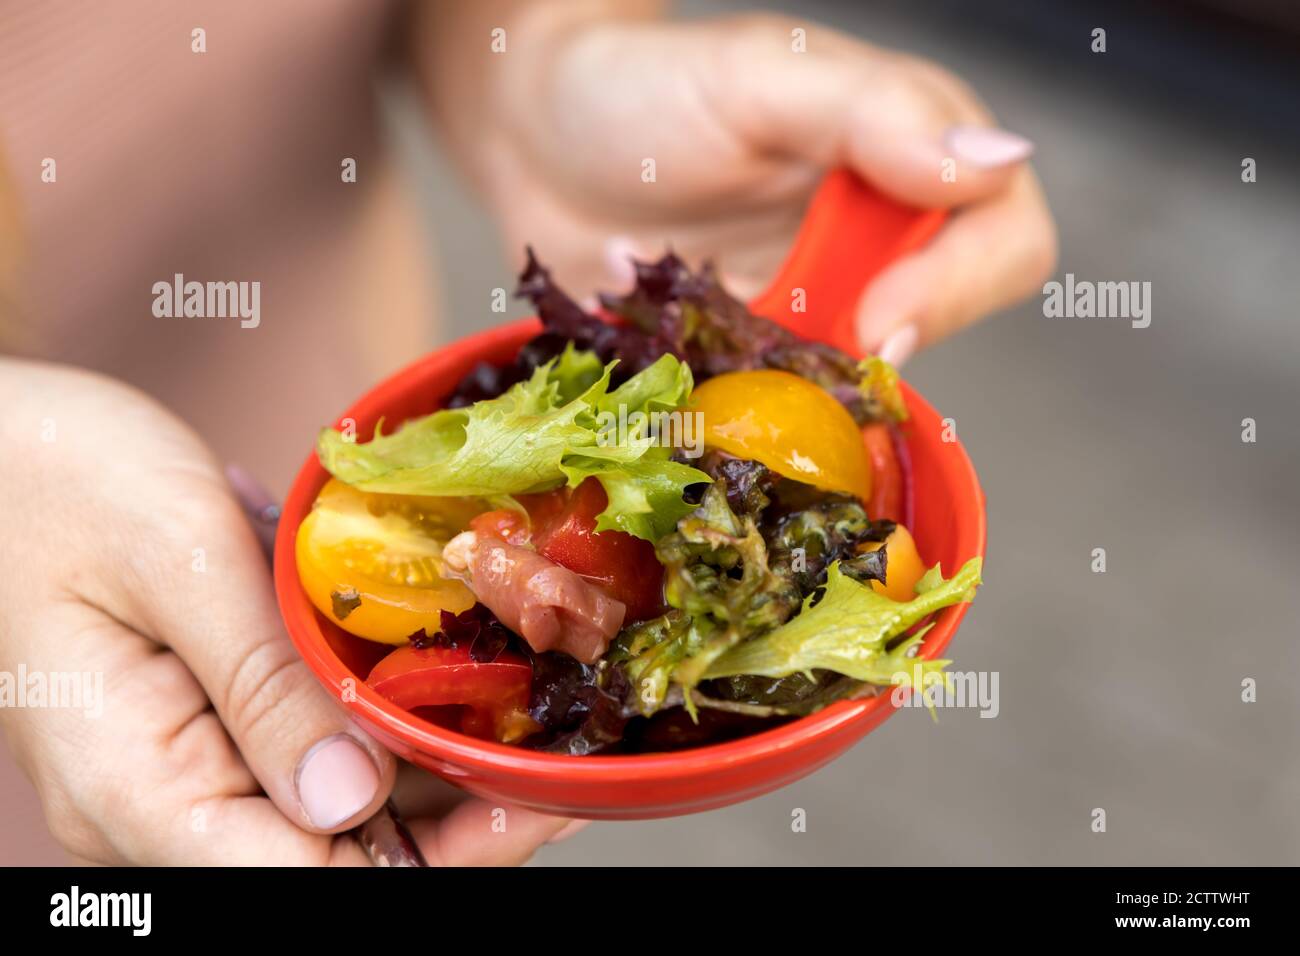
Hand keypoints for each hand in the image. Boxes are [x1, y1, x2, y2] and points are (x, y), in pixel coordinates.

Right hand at [0, 361, 579, 863]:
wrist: (0, 443)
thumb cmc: (58, 478)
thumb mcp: (174, 559)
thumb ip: (263, 684)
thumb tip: (353, 801)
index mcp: (135, 786)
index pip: (298, 880)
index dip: (431, 859)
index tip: (529, 804)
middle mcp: (162, 802)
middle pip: (332, 861)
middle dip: (456, 827)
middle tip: (556, 772)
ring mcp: (188, 766)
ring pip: (334, 816)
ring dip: (436, 782)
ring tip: (534, 734)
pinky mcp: (213, 724)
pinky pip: (315, 756)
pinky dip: (393, 736)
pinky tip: (465, 697)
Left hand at [457, 9, 1055, 362]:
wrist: (539, 148)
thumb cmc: (643, 90)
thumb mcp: (760, 78)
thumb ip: (877, 114)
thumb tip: (995, 163)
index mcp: (910, 155)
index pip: (1003, 240)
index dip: (957, 290)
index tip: (874, 324)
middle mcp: (879, 240)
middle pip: (944, 326)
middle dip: (874, 357)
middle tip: (788, 358)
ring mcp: (818, 308)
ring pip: (866, 387)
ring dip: (808, 394)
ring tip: (723, 363)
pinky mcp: (761, 362)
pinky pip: (789, 414)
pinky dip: (755, 416)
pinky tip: (702, 387)